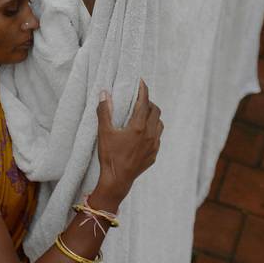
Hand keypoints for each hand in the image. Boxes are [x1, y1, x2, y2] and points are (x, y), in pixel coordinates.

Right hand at [92, 80, 162, 208]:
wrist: (117, 180)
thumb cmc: (109, 156)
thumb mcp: (104, 132)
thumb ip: (104, 111)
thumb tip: (104, 93)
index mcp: (138, 127)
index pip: (144, 102)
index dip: (143, 90)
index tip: (140, 82)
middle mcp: (150, 134)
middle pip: (156, 111)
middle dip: (148, 102)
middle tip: (138, 100)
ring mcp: (154, 145)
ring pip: (160, 124)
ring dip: (153, 116)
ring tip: (142, 115)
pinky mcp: (154, 155)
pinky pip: (158, 137)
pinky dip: (153, 130)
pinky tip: (143, 133)